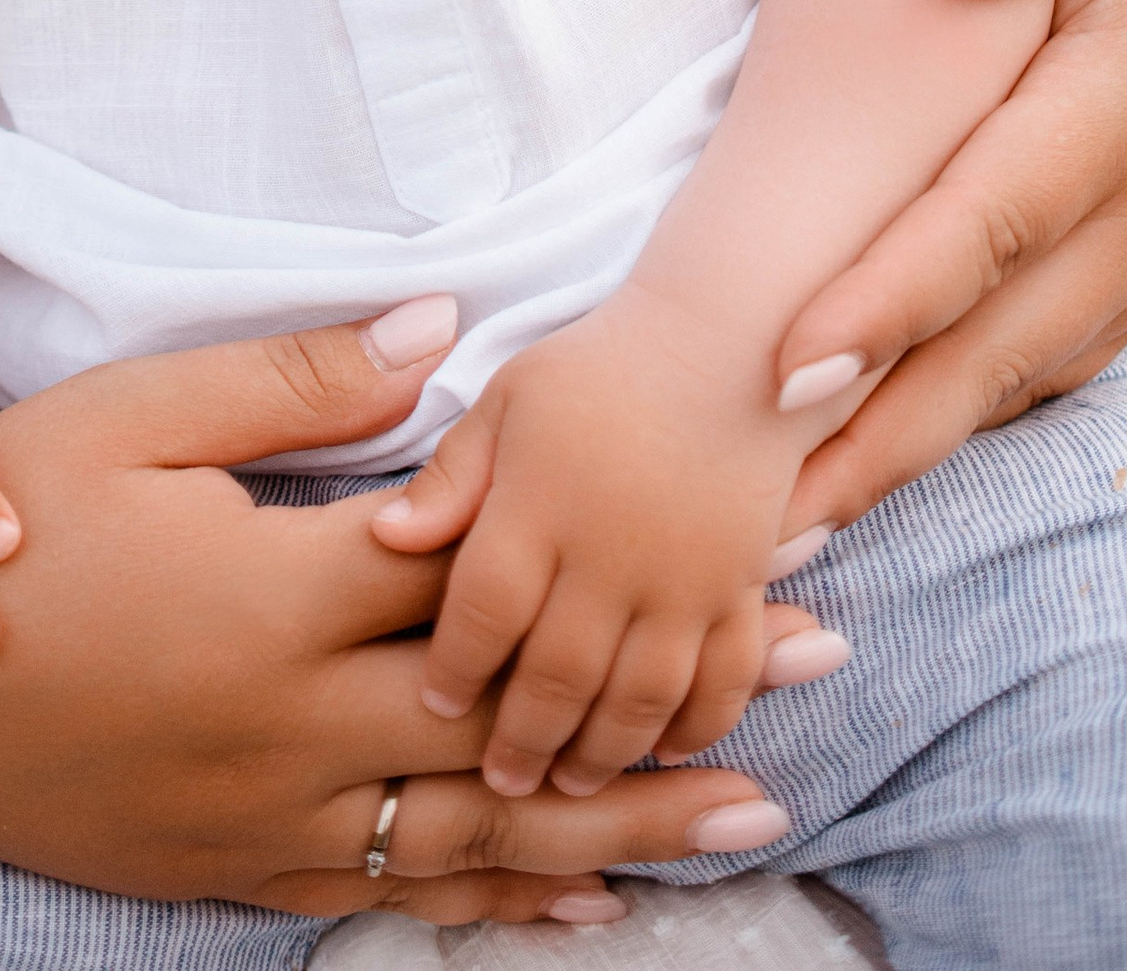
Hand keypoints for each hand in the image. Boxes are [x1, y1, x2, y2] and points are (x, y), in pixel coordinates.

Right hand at [0, 305, 818, 906]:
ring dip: (631, 820)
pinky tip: (593, 906)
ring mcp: (275, 812)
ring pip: (486, 829)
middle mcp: (296, 720)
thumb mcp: (133, 419)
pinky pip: (402, 897)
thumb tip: (443, 327)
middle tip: (822, 672)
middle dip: (679, 694)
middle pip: (524, 712)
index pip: (483, 574)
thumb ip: (293, 379)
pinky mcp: (245, 871)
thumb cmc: (9, 528)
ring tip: (759, 811)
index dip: (620, 556)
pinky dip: (506, 904)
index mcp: (278, 590)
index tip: (744, 538)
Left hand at [373, 292, 811, 798]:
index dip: (455, 668)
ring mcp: (683, 575)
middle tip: (499, 783)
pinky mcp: (742, 583)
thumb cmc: (600, 368)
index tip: (432, 706)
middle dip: (523, 740)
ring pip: (639, 695)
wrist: (728, 340)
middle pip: (558, 674)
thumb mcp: (509, 399)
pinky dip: (697, 724)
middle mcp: (610, 551)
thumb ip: (452, 477)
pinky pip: (723, 676)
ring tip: (570, 786)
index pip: (484, 609)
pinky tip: (668, 751)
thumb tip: (384, 537)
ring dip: (603, 752)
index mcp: (540, 502)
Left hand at [768, 0, 1126, 537]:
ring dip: (910, 451)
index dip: (891, 296)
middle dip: (877, 429)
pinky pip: (1051, 365)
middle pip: (1000, 337)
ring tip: (784, 526)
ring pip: (1023, 374)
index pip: (993, 217)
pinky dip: (965, 421)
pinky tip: (871, 466)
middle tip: (751, 512)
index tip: (783, 362)